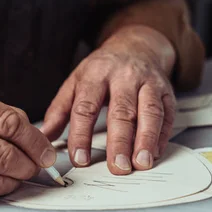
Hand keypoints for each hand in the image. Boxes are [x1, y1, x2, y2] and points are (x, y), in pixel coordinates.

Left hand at [41, 25, 176, 173]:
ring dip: (146, 140)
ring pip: (149, 112)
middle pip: (121, 111)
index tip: (79, 158)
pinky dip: (163, 135)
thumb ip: (59, 111)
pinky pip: (167, 114)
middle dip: (119, 142)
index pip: (86, 108)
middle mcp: (124, 77)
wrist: (135, 45)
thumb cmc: (102, 69)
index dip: (81, 135)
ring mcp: (148, 83)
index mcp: (95, 76)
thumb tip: (43, 136)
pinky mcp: (167, 91)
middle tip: (117, 167)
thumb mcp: (75, 82)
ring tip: (140, 163)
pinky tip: (155, 152)